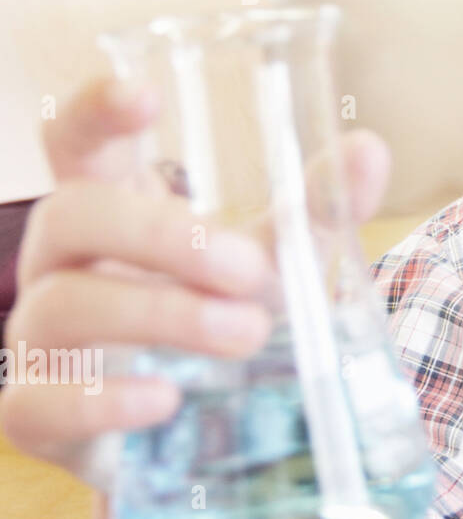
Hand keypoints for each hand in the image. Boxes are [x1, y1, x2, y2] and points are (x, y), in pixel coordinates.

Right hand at [0, 77, 391, 518]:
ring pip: (59, 306)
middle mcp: (61, 263)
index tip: (143, 93)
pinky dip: (103, 400)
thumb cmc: (226, 315)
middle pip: (69, 216)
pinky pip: (39, 403)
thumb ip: (317, 206)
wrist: (208, 425)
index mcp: (112, 207)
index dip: (96, 111)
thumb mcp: (278, 258)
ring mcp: (39, 338)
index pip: (77, 141)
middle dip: (161, 237)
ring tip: (248, 333)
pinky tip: (164, 399)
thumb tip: (368, 149)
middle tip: (249, 269)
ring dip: (162, 315)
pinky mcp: (38, 414)